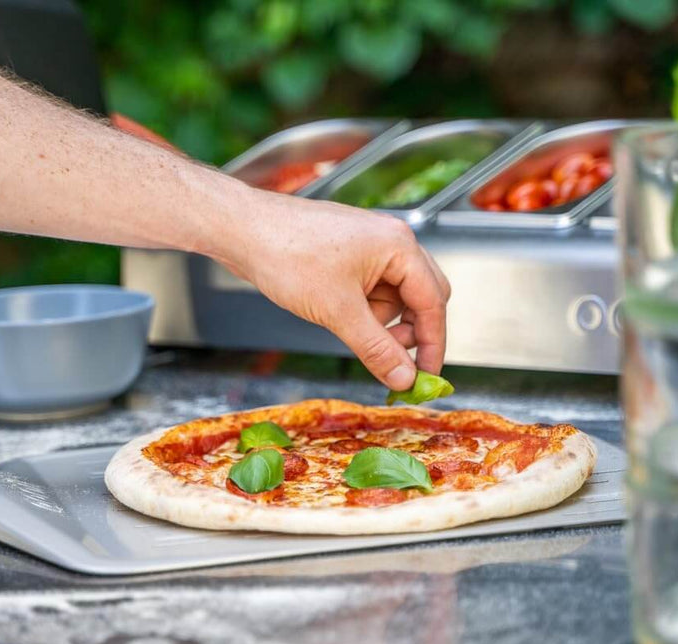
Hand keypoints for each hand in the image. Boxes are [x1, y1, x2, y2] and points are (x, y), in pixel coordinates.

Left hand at [214, 189, 449, 389]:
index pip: (433, 302)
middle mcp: (391, 241)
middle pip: (422, 297)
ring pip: (395, 296)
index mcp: (399, 246)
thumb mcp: (338, 312)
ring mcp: (370, 245)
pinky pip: (372, 288)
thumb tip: (405, 379)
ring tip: (347, 328)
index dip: (433, 344)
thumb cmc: (288, 257)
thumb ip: (377, 348)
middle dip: (409, 332)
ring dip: (381, 322)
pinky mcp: (350, 253)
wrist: (243, 230)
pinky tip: (337, 316)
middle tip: (389, 360)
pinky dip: (363, 310)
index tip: (427, 377)